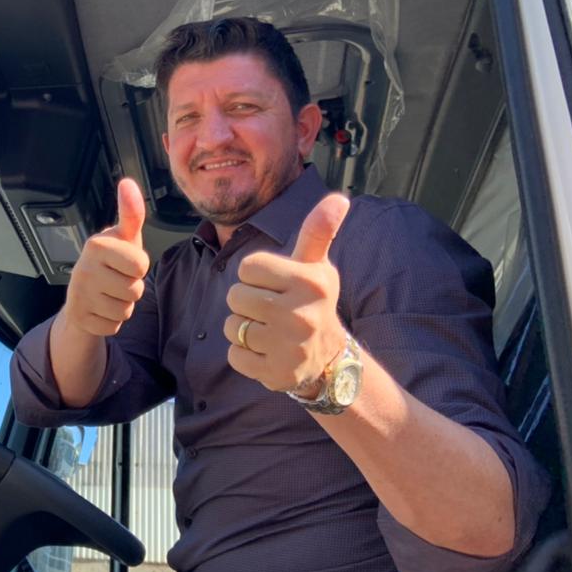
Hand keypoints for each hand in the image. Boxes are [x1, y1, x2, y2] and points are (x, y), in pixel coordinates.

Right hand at [60, 178, 149, 336]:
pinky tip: (101, 308)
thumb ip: (131, 213)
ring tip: (109, 293)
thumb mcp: (123, 237)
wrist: (81, 294)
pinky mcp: (80, 318)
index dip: (138, 266)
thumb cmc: (110, 260)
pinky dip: (112, 320)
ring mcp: (79, 295)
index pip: (140, 264)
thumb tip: (127, 182)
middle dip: (132, 288)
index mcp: (96, 244)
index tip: (124, 262)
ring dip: (123, 305)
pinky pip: (114, 326)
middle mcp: (84, 268)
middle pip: (135, 290)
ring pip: (126, 310)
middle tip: (117, 279)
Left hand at [224, 194, 350, 390]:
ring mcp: (288, 347)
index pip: (248, 266)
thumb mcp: (317, 265)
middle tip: (271, 310)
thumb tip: (339, 198)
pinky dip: (244, 354)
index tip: (275, 284)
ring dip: (243, 328)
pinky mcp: (276, 373)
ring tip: (269, 330)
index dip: (255, 274)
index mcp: (311, 282)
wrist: (328, 358)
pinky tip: (266, 351)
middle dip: (246, 301)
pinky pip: (234, 355)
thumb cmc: (313, 301)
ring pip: (232, 326)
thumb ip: (319, 231)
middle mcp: (301, 314)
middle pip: (235, 296)